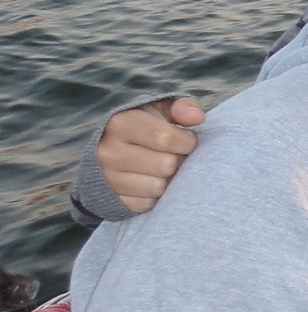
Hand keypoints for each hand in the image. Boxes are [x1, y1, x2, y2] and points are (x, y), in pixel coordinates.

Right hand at [99, 97, 203, 212]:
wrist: (106, 148)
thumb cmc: (143, 125)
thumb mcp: (159, 108)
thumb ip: (181, 107)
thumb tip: (197, 117)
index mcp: (120, 124)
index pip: (166, 138)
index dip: (186, 141)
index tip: (186, 139)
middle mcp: (108, 152)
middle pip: (166, 165)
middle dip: (178, 160)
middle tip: (174, 154)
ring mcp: (107, 178)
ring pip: (158, 187)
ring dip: (169, 179)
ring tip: (162, 167)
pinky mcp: (111, 200)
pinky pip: (147, 204)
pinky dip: (155, 195)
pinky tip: (151, 180)